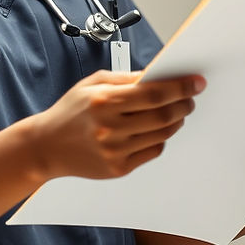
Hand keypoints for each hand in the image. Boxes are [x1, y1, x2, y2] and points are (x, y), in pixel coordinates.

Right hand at [29, 71, 204, 180]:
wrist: (47, 146)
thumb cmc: (71, 111)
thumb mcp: (93, 84)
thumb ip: (126, 79)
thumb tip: (158, 75)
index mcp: (104, 101)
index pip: (154, 93)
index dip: (180, 86)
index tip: (196, 82)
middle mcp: (110, 128)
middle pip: (163, 115)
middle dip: (183, 104)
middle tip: (190, 98)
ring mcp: (115, 151)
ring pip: (162, 135)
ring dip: (176, 121)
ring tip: (177, 111)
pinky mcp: (118, 168)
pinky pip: (153, 151)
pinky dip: (161, 138)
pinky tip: (157, 129)